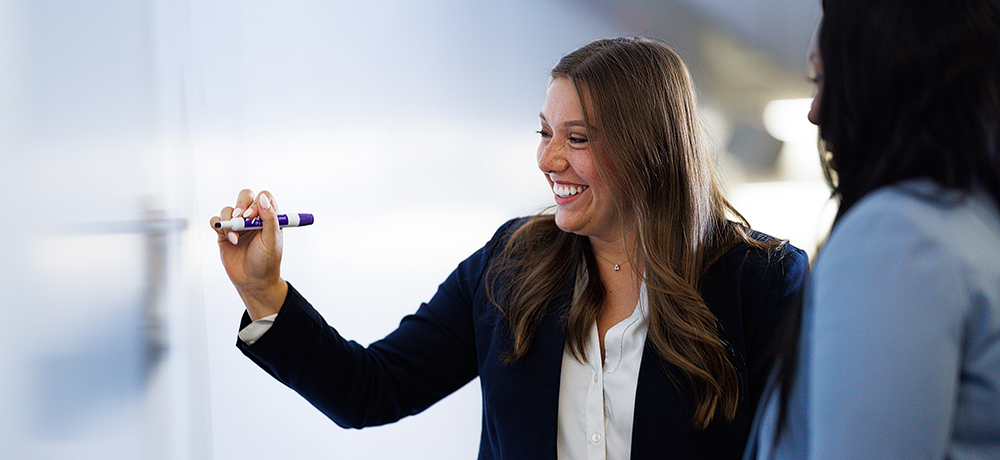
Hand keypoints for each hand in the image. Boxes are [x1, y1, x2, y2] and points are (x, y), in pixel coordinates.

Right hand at [210, 189, 287, 319]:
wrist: (253, 281)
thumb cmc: (266, 262)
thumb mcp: (272, 240)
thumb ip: (270, 218)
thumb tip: (263, 198)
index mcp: (268, 217)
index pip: (263, 197)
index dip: (257, 202)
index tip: (252, 216)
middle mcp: (253, 218)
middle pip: (244, 196)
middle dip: (241, 204)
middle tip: (241, 218)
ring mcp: (238, 225)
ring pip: (228, 209)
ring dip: (230, 220)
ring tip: (235, 237)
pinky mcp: (224, 234)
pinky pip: (216, 221)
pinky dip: (219, 226)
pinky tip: (229, 239)